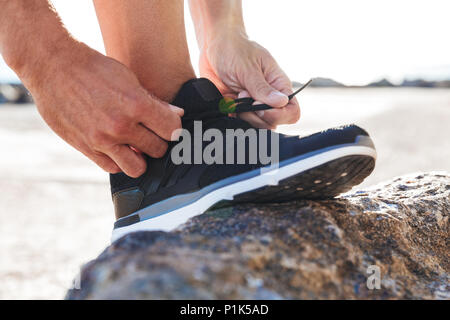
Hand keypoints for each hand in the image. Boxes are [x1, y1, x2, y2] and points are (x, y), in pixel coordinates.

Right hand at [23, 42, 183, 176]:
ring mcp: (102, 140)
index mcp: (136, 104)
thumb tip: (178, 114)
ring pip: (138, 168)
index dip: (173, 128)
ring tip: (135, 145)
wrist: (54, 66)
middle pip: (158, 149)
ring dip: (140, 158)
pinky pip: (112, 168)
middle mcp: (121, 126)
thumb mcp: (129, 78)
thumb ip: (154, 102)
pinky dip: (118, 161)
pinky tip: (116, 147)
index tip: (168, 125)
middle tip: (150, 133)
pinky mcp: (86, 148)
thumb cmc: (94, 68)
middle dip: (158, 142)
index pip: (172, 130)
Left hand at [199, 30, 299, 128]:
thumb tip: (281, 102)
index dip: (278, 115)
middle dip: (256, 116)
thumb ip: (262, 88)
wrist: (213, 46)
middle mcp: (268, 99)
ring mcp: (253, 106)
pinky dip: (232, 120)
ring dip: (244, 117)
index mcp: (279, 86)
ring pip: (256, 127)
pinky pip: (239, 124)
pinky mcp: (237, 110)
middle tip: (242, 96)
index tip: (258, 106)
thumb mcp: (248, 68)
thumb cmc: (234, 50)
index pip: (292, 112)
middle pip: (273, 124)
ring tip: (235, 97)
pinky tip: (227, 105)